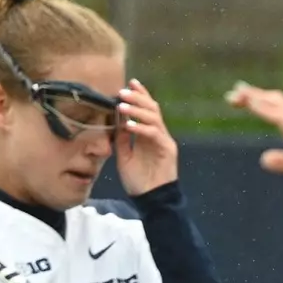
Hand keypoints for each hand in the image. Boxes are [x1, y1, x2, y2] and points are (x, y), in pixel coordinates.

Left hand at [113, 78, 179, 195]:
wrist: (150, 199)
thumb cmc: (138, 180)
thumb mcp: (124, 157)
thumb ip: (122, 139)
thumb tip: (115, 122)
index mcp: (148, 135)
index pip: (146, 110)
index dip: (140, 96)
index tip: (129, 83)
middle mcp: (158, 135)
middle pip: (152, 109)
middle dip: (138, 98)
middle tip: (122, 90)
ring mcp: (164, 141)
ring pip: (154, 118)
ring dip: (137, 110)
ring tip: (122, 105)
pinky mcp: (167, 150)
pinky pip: (154, 135)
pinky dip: (141, 128)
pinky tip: (128, 125)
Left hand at [224, 82, 282, 185]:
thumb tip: (264, 159)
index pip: (277, 110)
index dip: (261, 103)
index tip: (244, 100)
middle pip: (273, 101)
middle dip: (254, 95)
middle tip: (234, 91)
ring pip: (273, 103)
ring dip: (253, 97)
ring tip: (235, 94)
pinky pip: (277, 115)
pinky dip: (261, 107)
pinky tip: (249, 103)